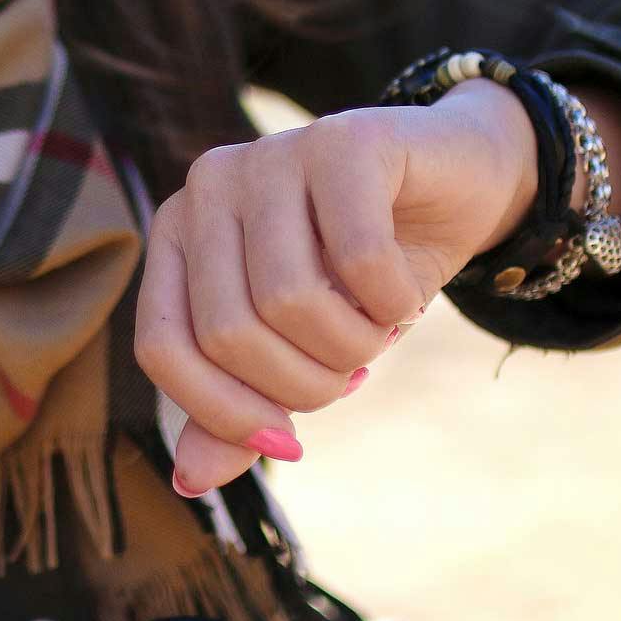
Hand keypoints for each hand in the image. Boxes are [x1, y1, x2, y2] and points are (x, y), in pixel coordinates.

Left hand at [135, 79, 536, 495]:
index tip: (289, 443)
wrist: (458, 183)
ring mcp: (273, 153)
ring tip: (375, 329)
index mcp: (177, 233)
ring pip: (289, 301)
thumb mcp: (299, 349)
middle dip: (303, 385)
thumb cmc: (363, 274)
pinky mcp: (345, 140)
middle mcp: (209, 184)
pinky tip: (404, 294)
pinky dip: (393, 304)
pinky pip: (359, 260)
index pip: (162, 347)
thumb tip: (189, 481)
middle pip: (228, 332)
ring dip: (351, 346)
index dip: (224, 414)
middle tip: (350, 370)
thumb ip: (239, 407)